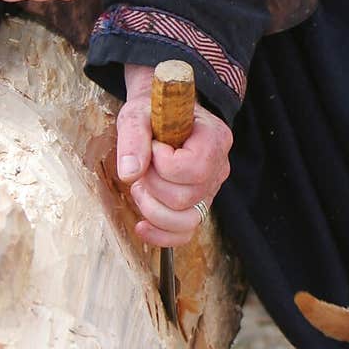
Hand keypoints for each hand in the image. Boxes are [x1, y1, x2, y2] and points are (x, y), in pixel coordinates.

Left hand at [117, 63, 232, 247]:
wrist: (164, 116)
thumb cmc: (154, 113)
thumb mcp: (138, 115)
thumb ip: (133, 139)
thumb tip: (130, 174)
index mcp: (215, 138)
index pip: (193, 168)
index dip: (163, 164)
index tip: (153, 147)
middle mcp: (219, 167)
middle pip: (186, 197)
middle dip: (153, 185)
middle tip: (143, 166)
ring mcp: (211, 189)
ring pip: (186, 220)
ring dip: (153, 208)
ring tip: (142, 187)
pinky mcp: (198, 205)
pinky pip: (186, 233)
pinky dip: (162, 235)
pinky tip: (142, 226)